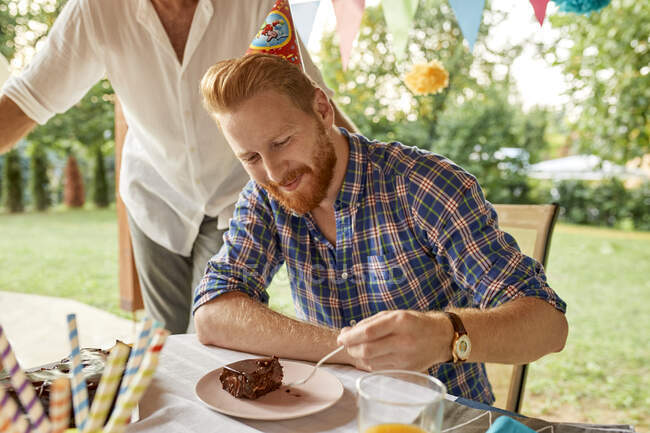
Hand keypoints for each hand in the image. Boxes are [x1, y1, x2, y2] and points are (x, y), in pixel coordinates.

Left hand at [336, 310, 452, 371]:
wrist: (440, 337)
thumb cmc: (414, 323)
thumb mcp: (393, 315)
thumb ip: (369, 323)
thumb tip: (346, 333)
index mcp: (400, 322)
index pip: (368, 332)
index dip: (350, 337)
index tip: (341, 337)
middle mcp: (404, 341)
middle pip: (367, 350)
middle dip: (351, 348)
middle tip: (346, 344)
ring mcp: (405, 358)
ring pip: (371, 362)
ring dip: (358, 356)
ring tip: (358, 348)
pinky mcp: (406, 370)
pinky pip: (379, 369)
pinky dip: (368, 363)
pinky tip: (369, 356)